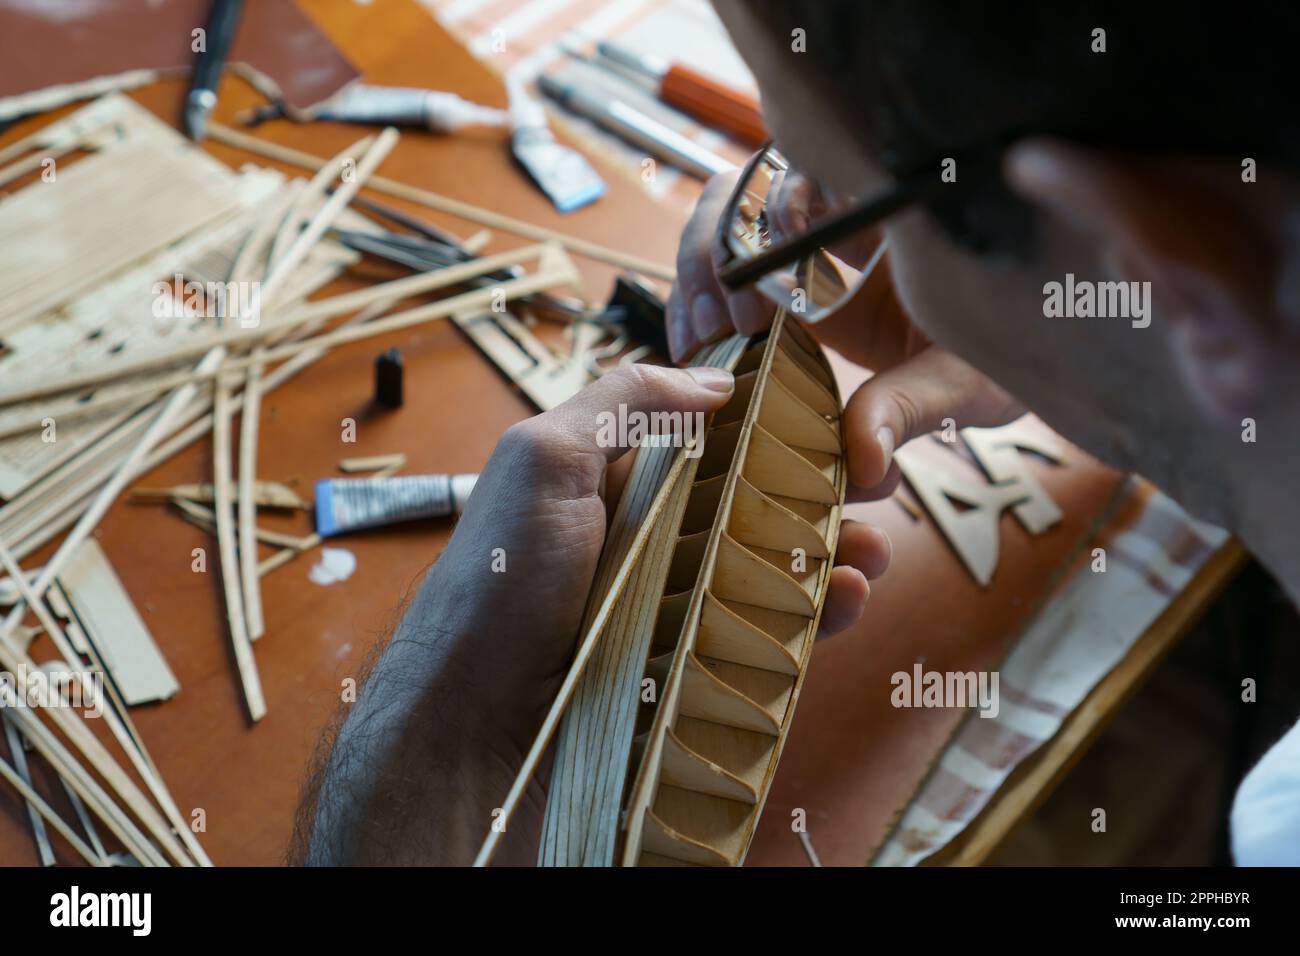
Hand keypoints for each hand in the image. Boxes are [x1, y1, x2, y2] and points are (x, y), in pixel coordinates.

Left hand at [300, 364, 889, 865]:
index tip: (829, 416)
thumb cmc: (498, 582)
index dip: (769, 424)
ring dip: (830, 553)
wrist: (475, 724)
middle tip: (872, 487)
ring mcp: (675, 602)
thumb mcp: (541, 461)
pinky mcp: (692, 664)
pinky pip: (766, 633)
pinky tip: (846, 603)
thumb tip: (717, 378)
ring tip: (874, 549)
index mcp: (614, 479)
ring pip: (771, 566)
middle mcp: (649, 535)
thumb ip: (623, 402)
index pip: (708, 438)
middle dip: (816, 490)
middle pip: (752, 501)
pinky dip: (814, 617)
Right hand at [668, 167, 1024, 500]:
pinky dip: (704, 306)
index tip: (766, 287)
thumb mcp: (967, 383)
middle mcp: (845, 220)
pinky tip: (698, 351)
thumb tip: (860, 464)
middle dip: (715, 245)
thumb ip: (912, 409)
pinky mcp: (799, 292)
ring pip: (727, 224)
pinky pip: (734, 279)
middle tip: (721, 321)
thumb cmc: (1011, 357)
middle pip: (747, 189)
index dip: (772, 212)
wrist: (1022, 364)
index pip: (808, 171)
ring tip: (698, 341)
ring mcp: (816, 254)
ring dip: (697, 275)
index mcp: (891, 214)